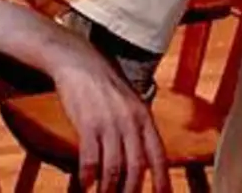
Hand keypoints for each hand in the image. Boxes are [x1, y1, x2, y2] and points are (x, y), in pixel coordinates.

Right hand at [48, 53, 169, 192]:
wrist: (79, 62)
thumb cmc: (104, 84)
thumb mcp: (129, 102)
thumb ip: (137, 126)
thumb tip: (141, 155)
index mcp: (144, 117)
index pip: (158, 155)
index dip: (162, 179)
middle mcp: (130, 122)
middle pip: (136, 166)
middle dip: (131, 189)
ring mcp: (109, 123)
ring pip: (114, 166)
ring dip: (109, 188)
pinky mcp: (88, 123)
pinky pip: (91, 158)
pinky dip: (88, 175)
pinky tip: (85, 184)